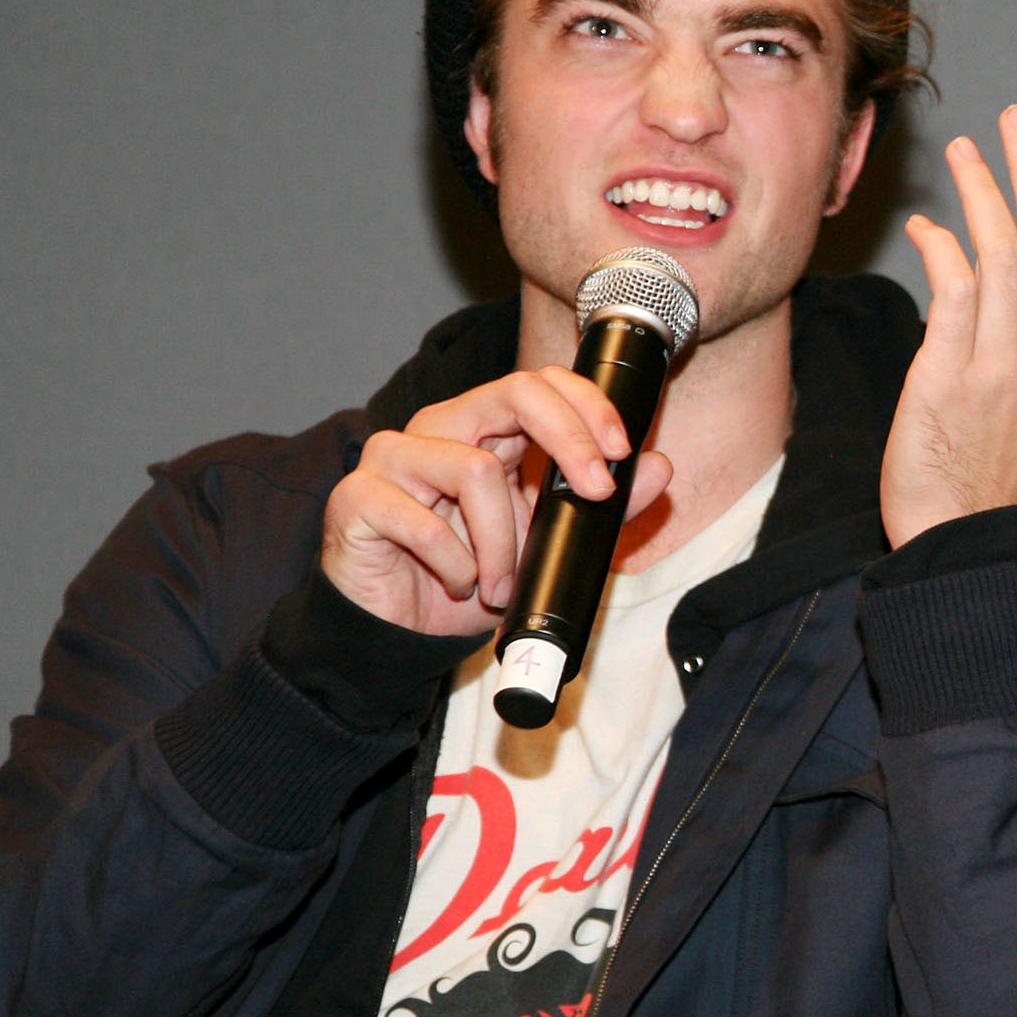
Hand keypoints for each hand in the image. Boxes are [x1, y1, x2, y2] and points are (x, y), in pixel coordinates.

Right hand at [319, 369, 673, 636]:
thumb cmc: (469, 579)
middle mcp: (437, 430)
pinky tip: (457, 582)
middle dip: (569, 440)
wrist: (399, 632)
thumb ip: (601, 508)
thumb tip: (658, 467)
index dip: (585, 404)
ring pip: (475, 471)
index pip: (537, 384)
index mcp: (482, 430)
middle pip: (512, 394)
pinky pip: (426, 524)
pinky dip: (457, 565)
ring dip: (504, 543)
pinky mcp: (358, 498)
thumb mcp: (548, 546)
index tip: (622, 449)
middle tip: (597, 492)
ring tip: (499, 585)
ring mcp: (392, 458)